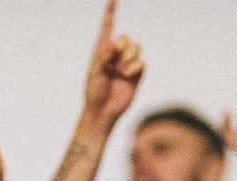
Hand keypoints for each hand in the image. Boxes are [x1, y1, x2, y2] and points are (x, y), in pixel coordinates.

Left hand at [82, 0, 144, 127]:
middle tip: (116, 57)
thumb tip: (111, 43)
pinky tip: (127, 75)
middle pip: (126, 38)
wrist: (103, 112)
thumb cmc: (94, 93)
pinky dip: (135, 67)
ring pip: (136, 48)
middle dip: (123, 45)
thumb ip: (101, 56)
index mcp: (102, 51)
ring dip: (130, 57)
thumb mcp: (94, 72)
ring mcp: (126, 64)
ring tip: (122, 71)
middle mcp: (115, 56)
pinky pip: (142, 62)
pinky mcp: (136, 74)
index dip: (111, 12)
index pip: (108, 27)